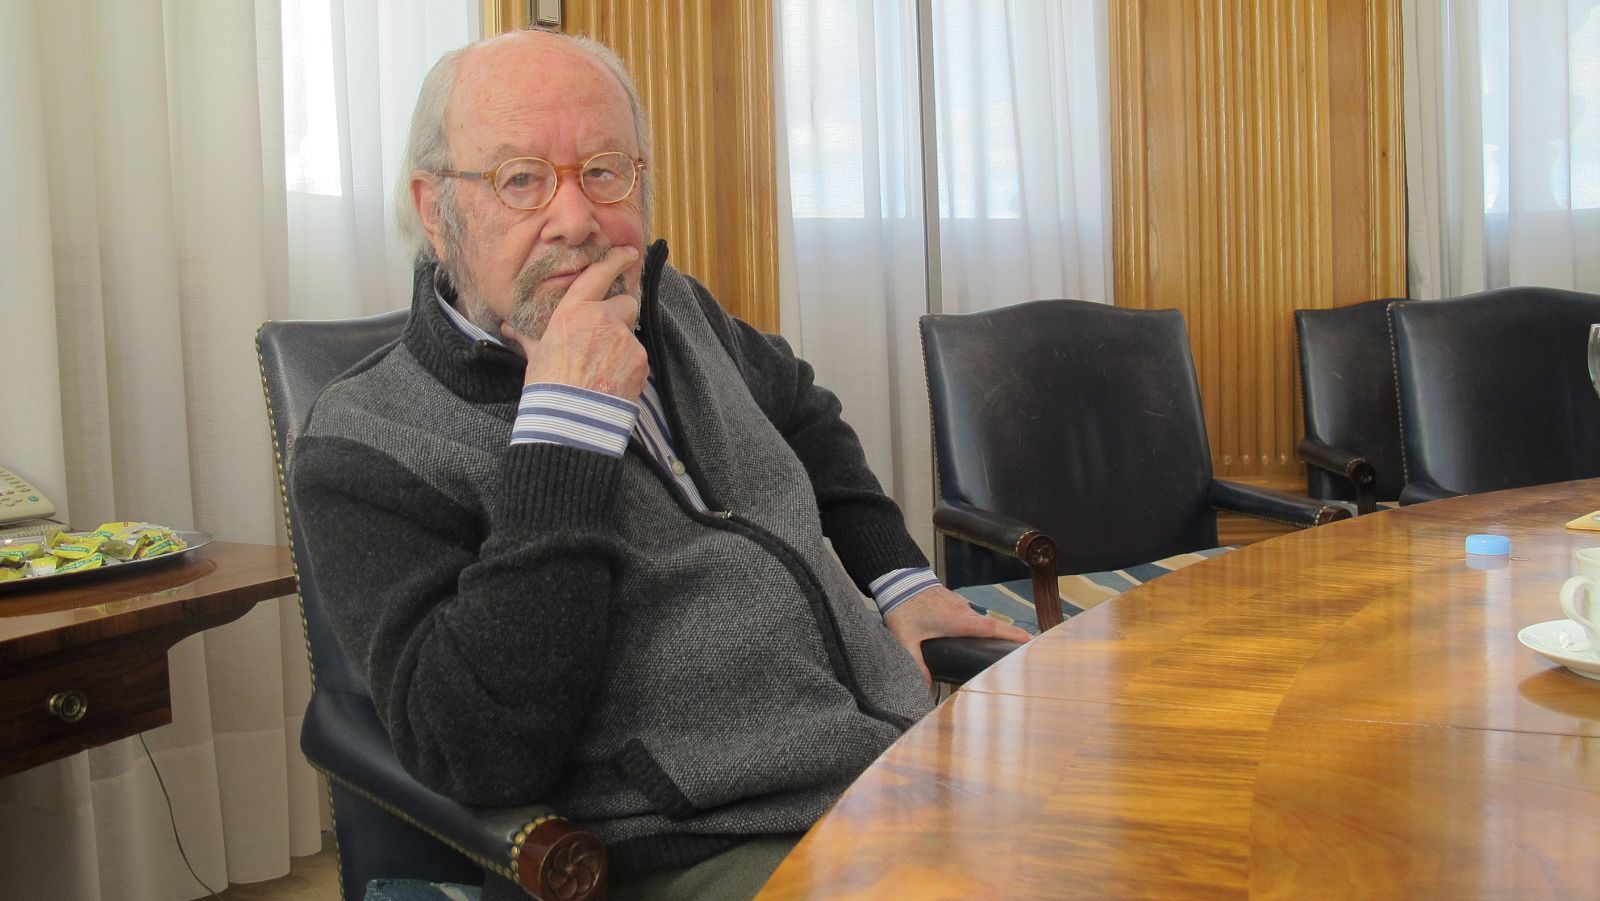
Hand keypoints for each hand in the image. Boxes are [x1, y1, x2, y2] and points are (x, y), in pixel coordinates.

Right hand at [500, 245, 646, 401]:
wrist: (571, 419)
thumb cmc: (548, 386)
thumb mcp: (535, 356)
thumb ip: (529, 337)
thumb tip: (508, 327)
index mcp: (574, 311)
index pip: (599, 274)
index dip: (616, 260)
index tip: (628, 253)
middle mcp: (602, 318)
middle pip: (626, 303)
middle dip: (620, 316)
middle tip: (606, 339)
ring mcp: (624, 339)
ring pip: (631, 334)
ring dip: (622, 346)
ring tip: (603, 370)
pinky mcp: (640, 360)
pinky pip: (638, 358)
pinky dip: (629, 368)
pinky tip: (612, 382)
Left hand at [882, 584, 1030, 685]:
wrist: (899, 579)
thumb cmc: (904, 607)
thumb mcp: (906, 638)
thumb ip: (915, 662)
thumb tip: (925, 686)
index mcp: (957, 621)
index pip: (992, 628)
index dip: (1012, 634)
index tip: (1030, 641)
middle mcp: (964, 612)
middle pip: (996, 624)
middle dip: (1014, 634)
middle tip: (1031, 647)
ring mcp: (961, 605)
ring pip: (985, 620)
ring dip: (998, 631)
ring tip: (1009, 647)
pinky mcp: (954, 602)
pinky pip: (974, 616)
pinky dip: (982, 625)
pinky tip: (981, 636)